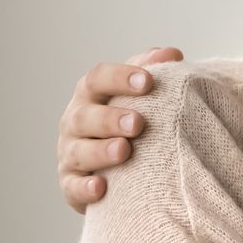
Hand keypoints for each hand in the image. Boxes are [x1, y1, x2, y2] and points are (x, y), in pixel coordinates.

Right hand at [57, 47, 184, 213]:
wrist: (117, 166)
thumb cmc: (130, 120)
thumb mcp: (139, 94)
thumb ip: (152, 70)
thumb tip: (173, 54)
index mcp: (90, 94)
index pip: (97, 78)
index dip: (119, 78)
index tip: (148, 81)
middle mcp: (75, 121)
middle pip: (84, 116)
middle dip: (110, 118)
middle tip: (138, 122)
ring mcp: (70, 154)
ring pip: (78, 152)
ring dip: (100, 151)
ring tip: (124, 150)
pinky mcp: (71, 185)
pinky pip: (73, 187)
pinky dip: (84, 188)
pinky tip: (101, 187)